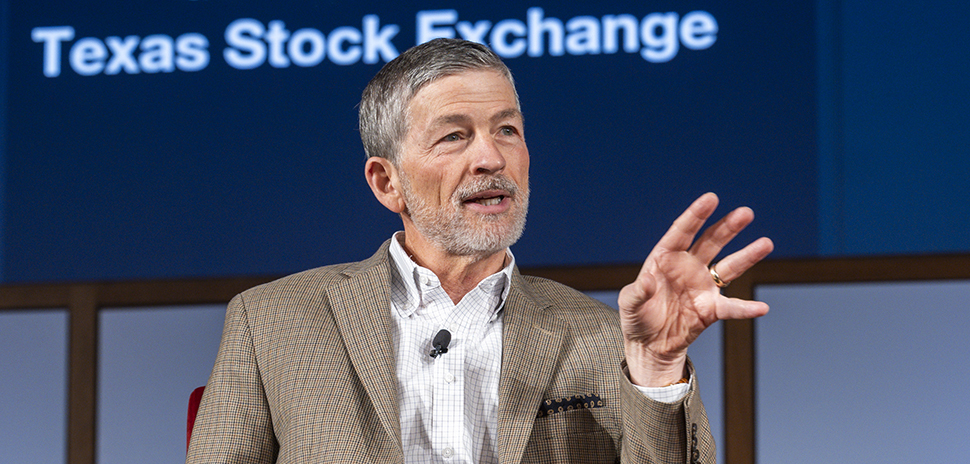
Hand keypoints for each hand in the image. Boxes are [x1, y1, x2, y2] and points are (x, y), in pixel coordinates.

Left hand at [617, 193, 773, 386]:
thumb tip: (648, 282)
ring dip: (747, 256)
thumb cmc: (636, 318)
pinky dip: (746, 308)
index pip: (682, 231)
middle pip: (711, 242)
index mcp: (665, 258)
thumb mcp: (629, 304)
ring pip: (729, 266)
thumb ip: (637, 292)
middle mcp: (688, 266)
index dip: (696, 215)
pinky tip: (762, 307)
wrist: (649, 345)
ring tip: (766, 243)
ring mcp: (702, 286)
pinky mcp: (711, 309)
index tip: (711, 199)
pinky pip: (732, 307)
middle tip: (746, 213)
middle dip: (728, 227)